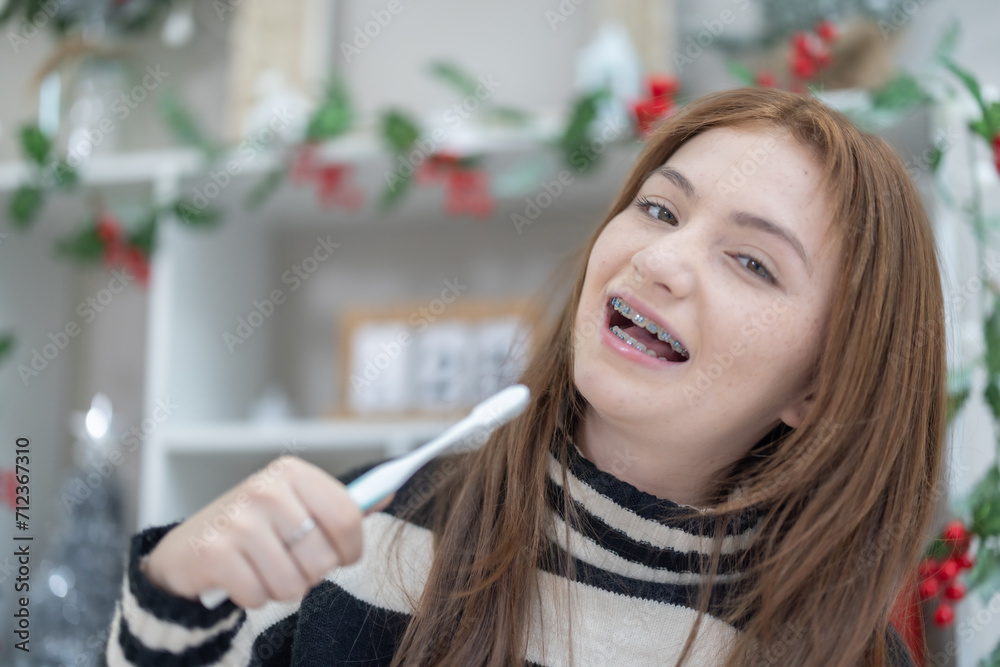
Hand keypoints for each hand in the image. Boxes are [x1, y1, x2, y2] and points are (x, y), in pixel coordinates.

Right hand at [140, 456, 393, 608]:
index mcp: (291, 473)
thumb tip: (388, 493)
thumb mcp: (295, 505)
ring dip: (283, 588)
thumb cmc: (253, 528)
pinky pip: (259, 595)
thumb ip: (339, 504)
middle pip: (323, 557)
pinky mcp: (214, 552)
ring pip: (293, 583)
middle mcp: (264, 489)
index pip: (348, 516)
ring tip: (265, 570)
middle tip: (291, 563)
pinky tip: (240, 578)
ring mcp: (237, 519)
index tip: (343, 556)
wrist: (186, 548)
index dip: (352, 548)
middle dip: (313, 573)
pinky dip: (254, 597)